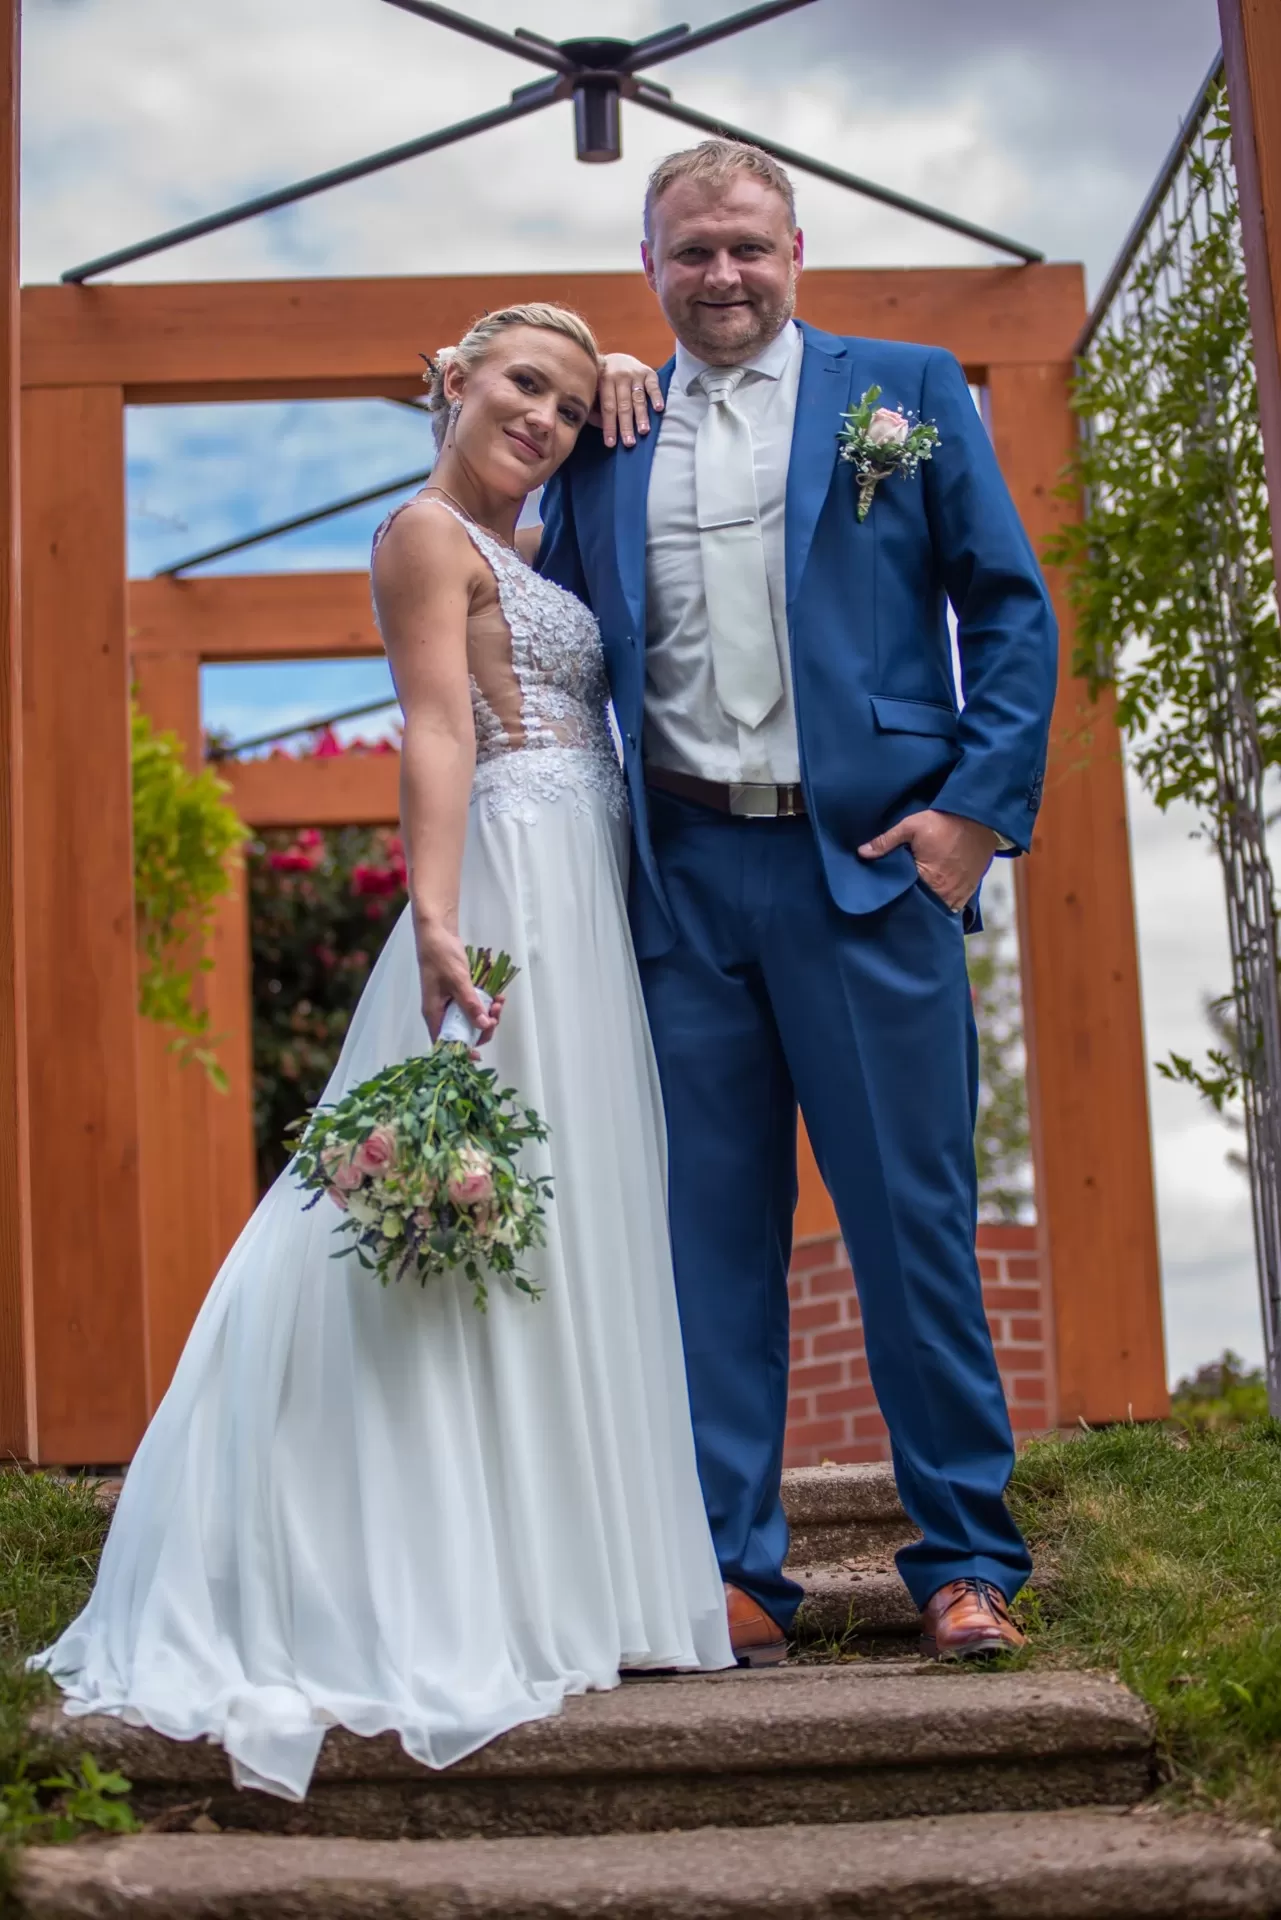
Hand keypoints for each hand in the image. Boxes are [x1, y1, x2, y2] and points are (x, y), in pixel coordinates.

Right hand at [415, 919, 499, 1044]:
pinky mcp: (458, 994)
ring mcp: (450, 1003)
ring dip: (488, 1014)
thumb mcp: (458, 980)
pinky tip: (498, 996)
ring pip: (471, 1020)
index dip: (461, 1050)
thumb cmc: (441, 955)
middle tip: (496, 1014)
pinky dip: (486, 1004)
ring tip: (499, 1002)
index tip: (479, 1053)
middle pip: (463, 1033)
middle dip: (482, 1027)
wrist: (437, 932)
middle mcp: (441, 1012)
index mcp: (434, 1013)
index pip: (445, 1042)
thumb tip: (483, 1026)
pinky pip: (474, 1006)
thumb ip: (470, 1004)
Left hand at [594, 353, 663, 448]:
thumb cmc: (603, 380)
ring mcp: (635, 373)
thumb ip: (595, 408)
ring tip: (644, 431)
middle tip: (629, 443)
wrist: (616, 357)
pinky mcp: (648, 372)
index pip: (608, 407)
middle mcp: (620, 376)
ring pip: (638, 398)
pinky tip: (659, 409)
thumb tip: (602, 427)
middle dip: (626, 425)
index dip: (609, 426)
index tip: (611, 443)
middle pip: (624, 405)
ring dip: (641, 415)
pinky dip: (657, 397)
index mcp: (604, 380)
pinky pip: (653, 386)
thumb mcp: (595, 389)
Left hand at [859, 809, 997, 911]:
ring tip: (916, 901)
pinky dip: (944, 904)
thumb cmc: (944, 822)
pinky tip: (934, 900)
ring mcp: (959, 894)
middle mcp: (945, 892)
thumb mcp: (911, 826)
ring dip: (929, 906)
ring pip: (938, 909)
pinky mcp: (969, 890)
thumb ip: (886, 841)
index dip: (895, 898)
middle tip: (898, 901)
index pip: (905, 898)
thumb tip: (861, 853)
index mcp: (928, 879)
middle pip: (923, 907)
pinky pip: (954, 906)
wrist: (980, 818)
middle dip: (911, 904)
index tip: (885, 897)